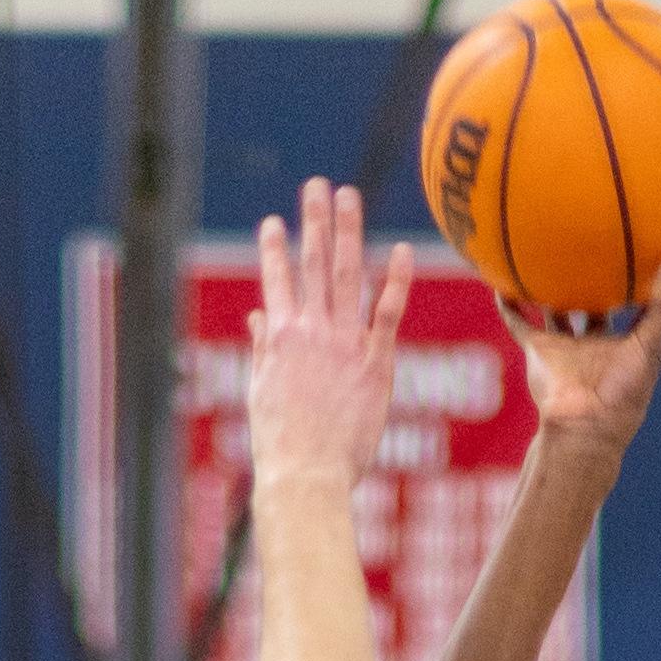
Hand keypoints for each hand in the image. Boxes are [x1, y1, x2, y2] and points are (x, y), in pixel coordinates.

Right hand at [248, 178, 411, 488]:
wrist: (306, 474)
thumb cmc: (281, 443)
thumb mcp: (261, 392)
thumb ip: (263, 349)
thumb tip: (258, 317)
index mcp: (279, 338)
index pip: (275, 282)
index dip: (274, 250)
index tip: (273, 222)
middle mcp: (311, 332)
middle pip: (313, 264)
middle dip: (314, 221)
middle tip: (317, 186)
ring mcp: (344, 343)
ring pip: (348, 275)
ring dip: (348, 232)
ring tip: (349, 196)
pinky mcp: (375, 363)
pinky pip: (388, 313)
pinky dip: (396, 280)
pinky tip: (402, 251)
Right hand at [505, 260, 660, 463]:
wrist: (583, 423)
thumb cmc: (623, 390)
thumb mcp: (651, 346)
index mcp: (619, 343)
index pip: (628, 309)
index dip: (632, 287)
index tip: (635, 258)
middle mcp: (589, 343)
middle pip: (589, 307)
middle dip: (590, 285)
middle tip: (589, 252)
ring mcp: (562, 346)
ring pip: (553, 312)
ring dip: (547, 292)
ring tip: (544, 261)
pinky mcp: (538, 349)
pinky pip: (518, 322)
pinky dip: (509, 306)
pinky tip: (501, 285)